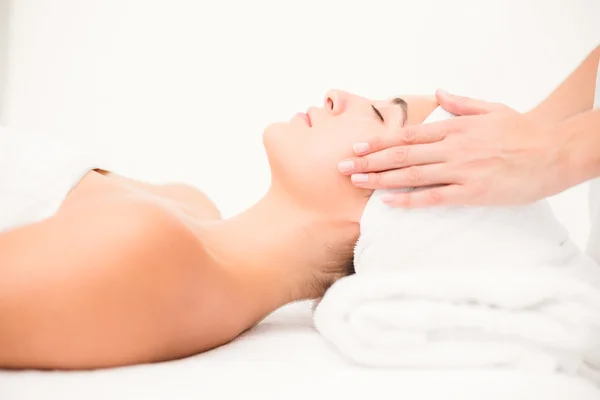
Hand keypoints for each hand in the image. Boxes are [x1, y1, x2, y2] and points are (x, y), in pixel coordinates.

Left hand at [338, 90, 569, 207]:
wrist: (555, 150)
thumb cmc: (523, 131)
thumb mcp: (490, 109)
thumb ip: (460, 103)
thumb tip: (438, 93)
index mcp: (454, 129)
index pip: (407, 137)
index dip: (378, 142)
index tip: (356, 146)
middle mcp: (452, 148)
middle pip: (402, 156)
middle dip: (369, 161)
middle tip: (343, 167)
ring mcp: (461, 170)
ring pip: (412, 175)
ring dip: (380, 179)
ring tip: (356, 181)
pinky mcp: (472, 191)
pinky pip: (435, 197)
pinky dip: (410, 199)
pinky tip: (389, 201)